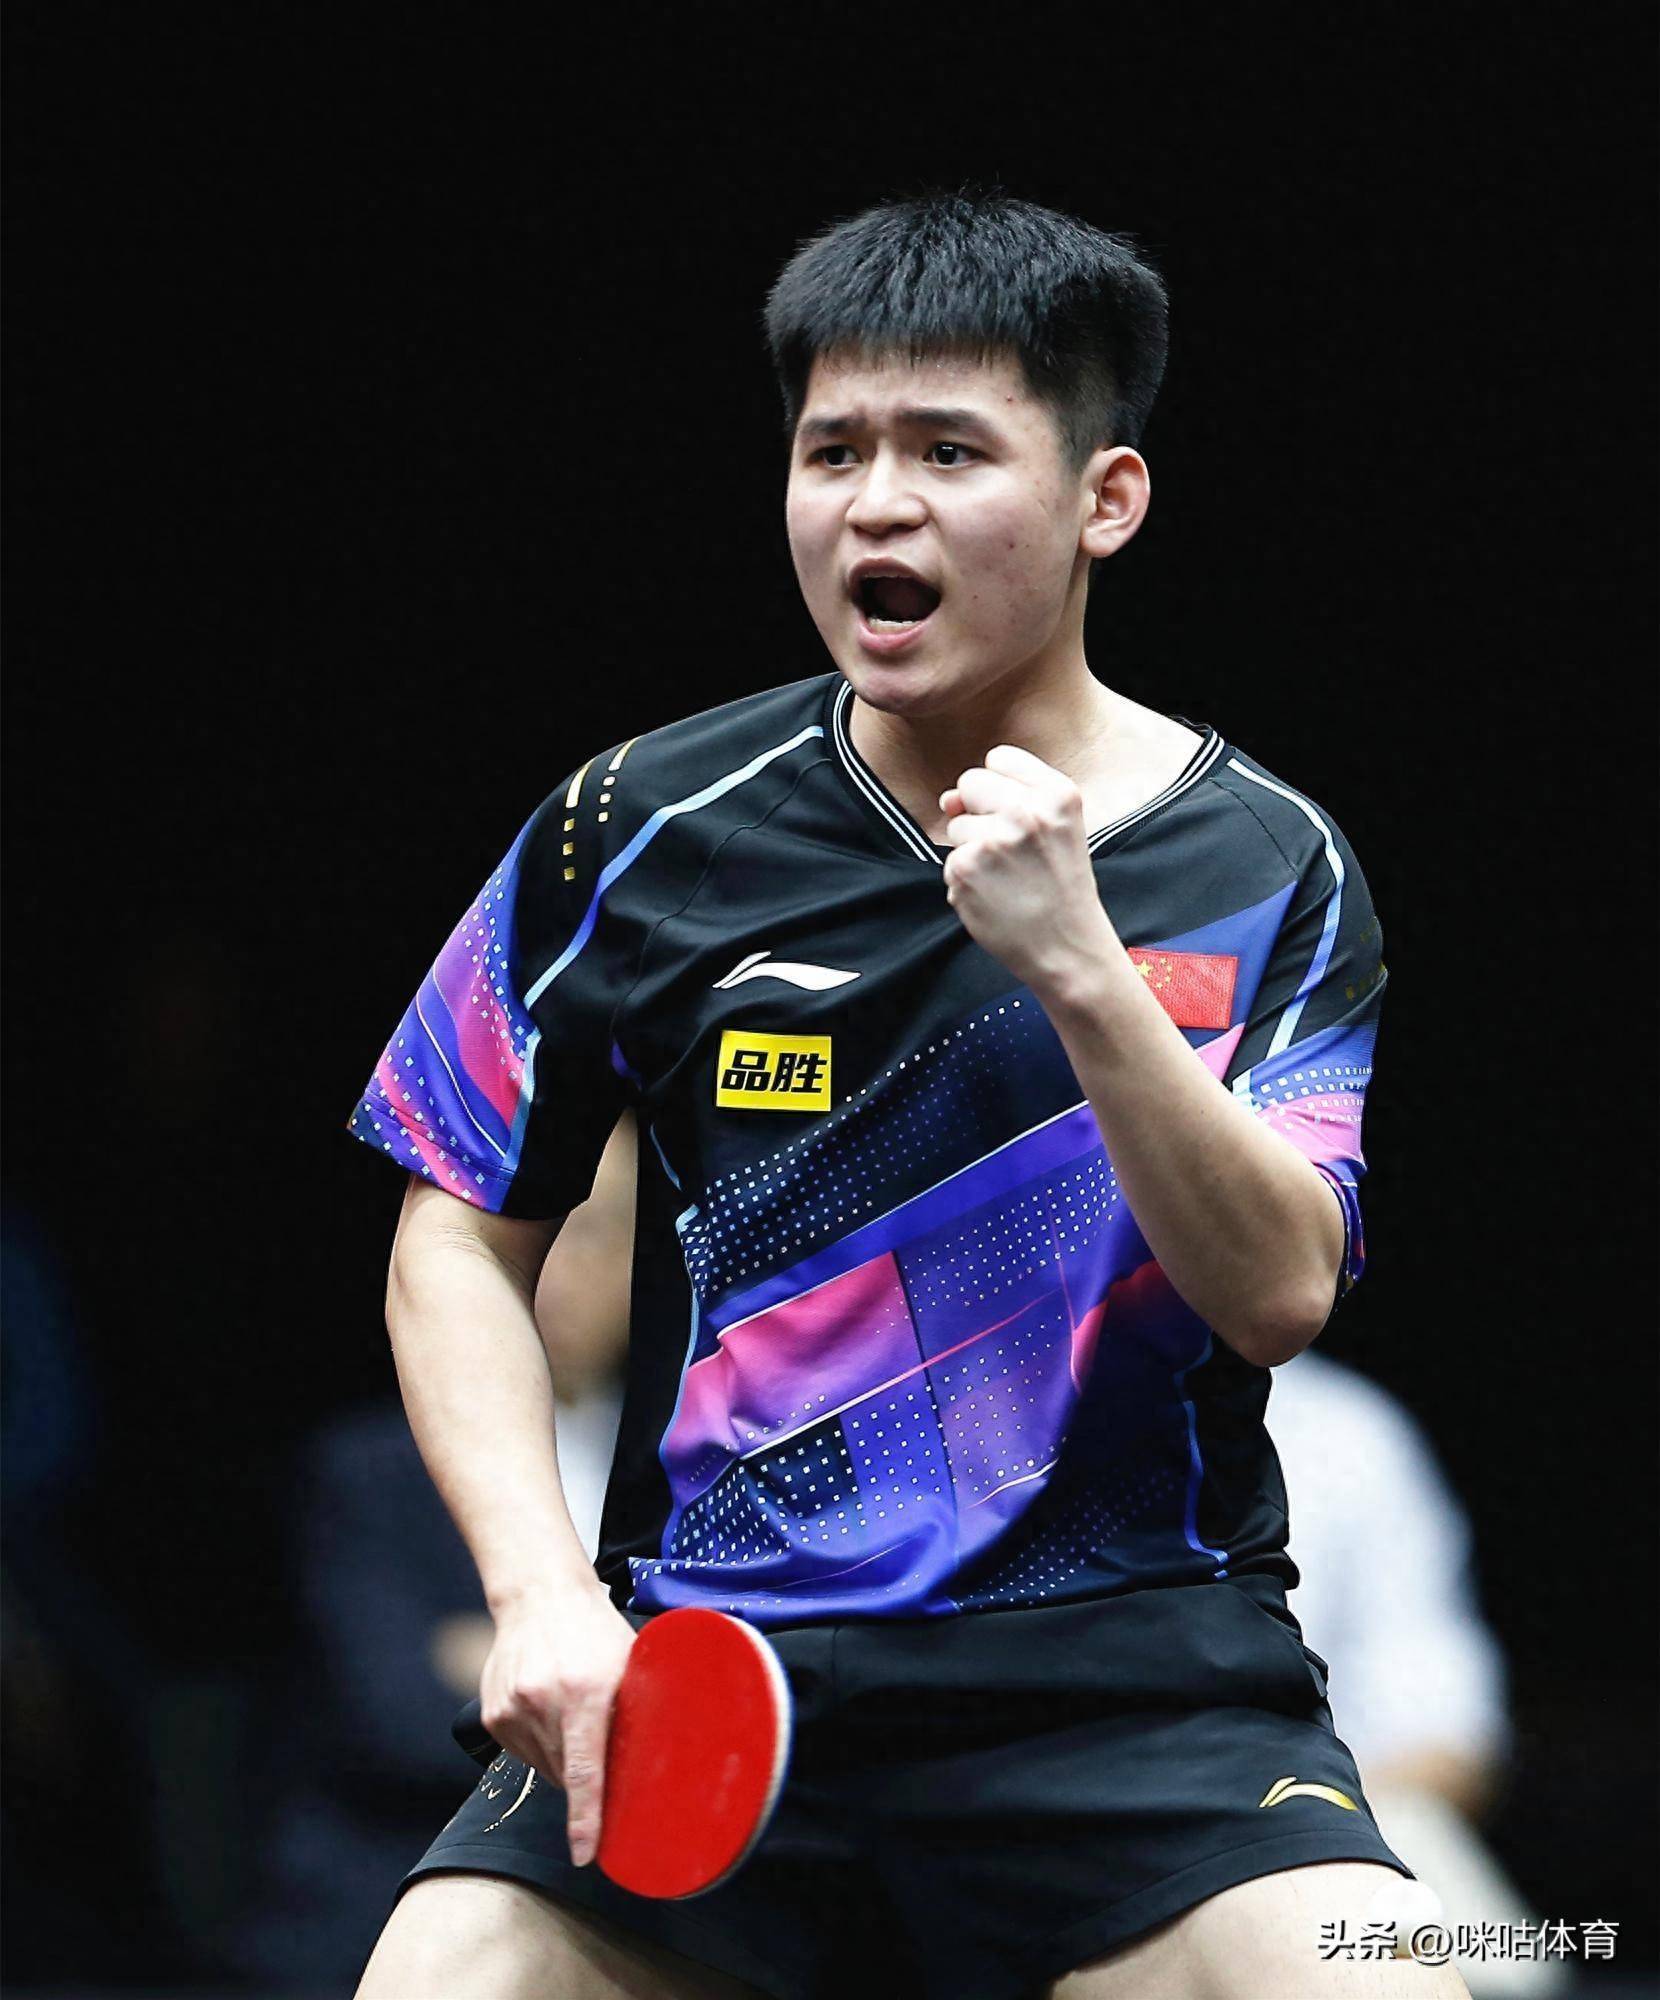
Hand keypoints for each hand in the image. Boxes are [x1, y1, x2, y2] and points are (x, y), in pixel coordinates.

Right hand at [479, 1579, 636, 1867]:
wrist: (539, 1594)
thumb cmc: (594, 1629)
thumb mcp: (628, 1662)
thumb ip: (638, 1710)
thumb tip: (660, 1763)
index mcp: (584, 1691)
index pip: (584, 1771)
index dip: (586, 1819)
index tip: (587, 1855)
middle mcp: (542, 1701)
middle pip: (564, 1774)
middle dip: (585, 1774)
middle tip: (598, 1739)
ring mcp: (511, 1709)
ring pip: (542, 1767)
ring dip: (561, 1757)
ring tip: (570, 1711)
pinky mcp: (492, 1714)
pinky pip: (522, 1753)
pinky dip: (539, 1743)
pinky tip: (547, 1708)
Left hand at [941, 743, 1116, 993]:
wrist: (1067, 948)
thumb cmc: (1060, 887)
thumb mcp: (1058, 829)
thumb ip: (1008, 798)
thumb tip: (946, 800)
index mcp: (1057, 794)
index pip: (999, 758)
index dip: (1000, 787)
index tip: (1018, 815)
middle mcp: (1026, 812)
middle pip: (969, 783)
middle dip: (979, 812)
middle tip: (1010, 850)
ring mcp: (992, 841)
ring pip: (955, 825)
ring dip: (972, 849)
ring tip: (1006, 877)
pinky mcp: (964, 870)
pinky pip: (949, 861)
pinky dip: (965, 880)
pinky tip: (994, 896)